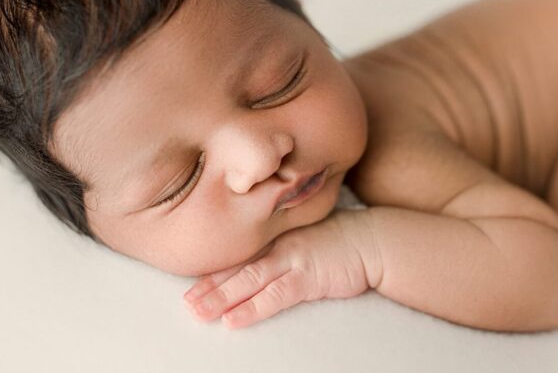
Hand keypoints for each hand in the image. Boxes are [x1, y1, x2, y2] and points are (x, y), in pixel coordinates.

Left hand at [183, 209, 376, 328]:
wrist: (372, 240)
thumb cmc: (341, 240)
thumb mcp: (306, 237)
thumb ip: (284, 246)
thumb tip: (262, 261)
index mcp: (276, 238)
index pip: (238, 256)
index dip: (213, 272)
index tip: (190, 287)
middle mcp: (279, 246)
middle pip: (237, 268)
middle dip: (209, 287)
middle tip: (185, 305)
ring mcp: (292, 260)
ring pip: (248, 281)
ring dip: (221, 298)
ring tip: (198, 313)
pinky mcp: (308, 277)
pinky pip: (275, 296)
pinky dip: (252, 308)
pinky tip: (234, 320)